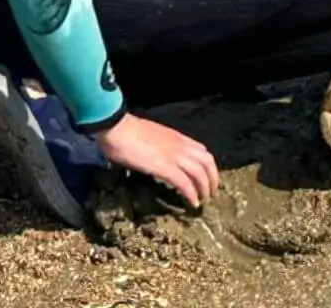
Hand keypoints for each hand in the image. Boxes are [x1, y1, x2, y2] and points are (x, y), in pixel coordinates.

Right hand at [97, 112, 219, 207]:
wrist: (118, 128)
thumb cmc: (129, 131)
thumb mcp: (153, 137)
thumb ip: (163, 146)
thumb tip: (163, 158)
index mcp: (177, 137)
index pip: (202, 150)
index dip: (208, 166)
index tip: (207, 178)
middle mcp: (180, 145)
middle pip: (207, 162)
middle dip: (212, 179)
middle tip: (210, 193)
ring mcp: (173, 155)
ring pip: (200, 173)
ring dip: (204, 188)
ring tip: (203, 201)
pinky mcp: (164, 167)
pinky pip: (184, 182)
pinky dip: (191, 194)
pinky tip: (192, 203)